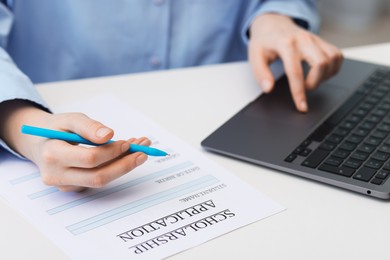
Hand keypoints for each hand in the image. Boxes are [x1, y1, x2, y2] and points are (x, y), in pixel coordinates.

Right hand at [0, 100, 149, 191]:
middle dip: (125, 165)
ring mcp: (65, 185)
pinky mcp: (74, 188)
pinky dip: (115, 168)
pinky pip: (98, 180)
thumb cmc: (56, 129)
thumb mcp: (70, 119)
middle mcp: (56, 175)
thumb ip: (89, 126)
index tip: (128, 143)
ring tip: (139, 149)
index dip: (112, 152)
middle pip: (98, 177)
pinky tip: (126, 155)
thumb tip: (109, 135)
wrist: (39, 143)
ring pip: (101, 180)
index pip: (89, 158)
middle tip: (144, 152)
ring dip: (123, 166)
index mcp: (53, 155)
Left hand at [248, 13, 342, 111]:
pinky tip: (320, 73)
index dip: (299, 92)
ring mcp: (315, 39)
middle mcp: (303, 40)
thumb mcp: (254, 56)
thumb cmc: (264, 42)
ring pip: (333, 59)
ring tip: (311, 80)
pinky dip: (332, 68)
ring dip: (325, 76)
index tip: (302, 107)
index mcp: (285, 44)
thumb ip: (260, 73)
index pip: (295, 71)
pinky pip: (337, 55)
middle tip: (304, 88)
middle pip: (321, 63)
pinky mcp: (323, 41)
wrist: (273, 24)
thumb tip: (268, 89)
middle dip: (315, 82)